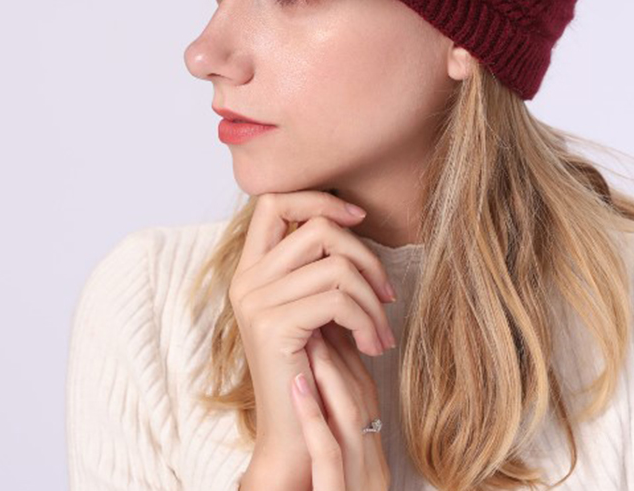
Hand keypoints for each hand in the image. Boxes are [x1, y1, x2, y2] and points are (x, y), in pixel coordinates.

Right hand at [228, 191, 397, 471]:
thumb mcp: (317, 307)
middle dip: (365, 255)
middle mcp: (246, 280)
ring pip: (335, 265)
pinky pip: (337, 300)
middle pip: (317, 227)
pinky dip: (366, 320)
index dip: (318, 199)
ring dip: (373, 299)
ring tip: (382, 330)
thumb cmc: (316, 369)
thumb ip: (322, 265)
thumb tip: (352, 220)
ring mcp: (254, 301)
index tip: (358, 218)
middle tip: (387, 293)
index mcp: (252, 269)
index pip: (274, 202)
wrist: (296, 434)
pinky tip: (373, 345)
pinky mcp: (272, 325)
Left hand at [291, 323, 390, 489]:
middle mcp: (373, 470)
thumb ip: (334, 430)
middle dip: (342, 353)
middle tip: (317, 316)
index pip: (365, 393)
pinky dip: (313, 416)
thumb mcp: (339, 471)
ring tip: (309, 339)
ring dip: (331, 373)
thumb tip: (320, 372)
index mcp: (374, 461)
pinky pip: (328, 454)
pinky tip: (296, 385)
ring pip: (351, 416)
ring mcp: (360, 484)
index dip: (348, 352)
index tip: (325, 320)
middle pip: (363, 397)